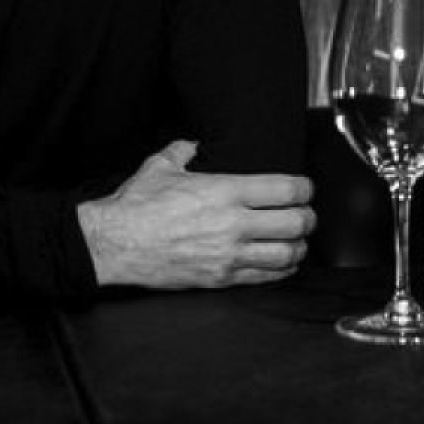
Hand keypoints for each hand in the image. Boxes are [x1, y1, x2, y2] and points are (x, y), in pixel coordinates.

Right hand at [77, 139, 314, 289]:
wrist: (116, 243)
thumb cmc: (137, 206)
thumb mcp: (159, 166)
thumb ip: (182, 150)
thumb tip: (193, 145)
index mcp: (224, 190)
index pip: (285, 189)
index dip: (304, 188)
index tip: (304, 188)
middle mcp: (233, 223)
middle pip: (295, 223)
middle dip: (307, 217)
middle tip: (305, 213)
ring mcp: (230, 254)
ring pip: (287, 254)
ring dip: (298, 246)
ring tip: (296, 239)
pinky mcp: (222, 278)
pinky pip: (266, 277)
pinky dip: (282, 270)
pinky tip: (281, 262)